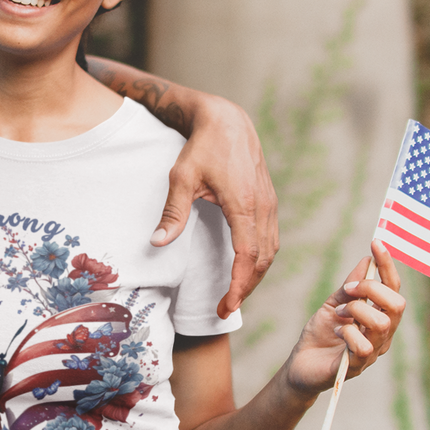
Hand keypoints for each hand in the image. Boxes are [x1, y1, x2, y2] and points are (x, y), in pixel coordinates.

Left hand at [155, 92, 278, 317]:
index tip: (228, 305)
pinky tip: (246, 268)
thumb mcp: (181, 177)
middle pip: (263, 259)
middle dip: (247, 288)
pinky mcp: (269, 201)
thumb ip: (173, 212)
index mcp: (243, 204)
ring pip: (271, 250)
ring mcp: (269, 204)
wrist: (228, 121)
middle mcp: (263, 206)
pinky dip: (261, 259)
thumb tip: (157, 242)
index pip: (247, 256)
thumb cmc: (202, 147)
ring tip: (235, 294)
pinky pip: (271, 238)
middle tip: (225, 308)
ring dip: (255, 276)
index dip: (240, 285)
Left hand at [287, 240, 403, 396]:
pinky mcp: (357, 366)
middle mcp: (383, 335)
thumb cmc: (320, 334)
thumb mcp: (333, 303)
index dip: (387, 265)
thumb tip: (366, 260)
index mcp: (380, 317)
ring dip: (355, 311)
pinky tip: (335, 331)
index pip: (393, 289)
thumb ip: (350, 286)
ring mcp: (373, 351)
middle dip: (372, 289)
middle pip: (397, 305)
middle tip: (348, 291)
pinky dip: (346, 333)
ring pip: (381, 323)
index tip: (376, 243)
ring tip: (338, 313)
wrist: (300, 364)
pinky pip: (362, 346)